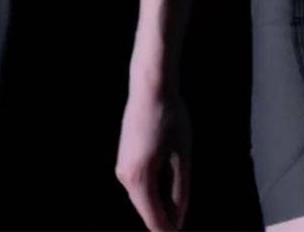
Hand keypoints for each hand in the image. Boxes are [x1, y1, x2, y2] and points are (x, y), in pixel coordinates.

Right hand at [115, 82, 191, 230]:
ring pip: (144, 197)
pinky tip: (170, 178)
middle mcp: (124, 177)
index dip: (169, 231)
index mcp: (139, 179)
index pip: (155, 220)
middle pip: (148, 210)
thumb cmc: (170, 118)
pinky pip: (140, 184)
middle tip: (182, 222)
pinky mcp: (124, 159)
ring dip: (162, 202)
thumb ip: (180, 192)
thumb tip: (177, 221)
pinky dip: (155, 188)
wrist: (150, 87)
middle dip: (166, 219)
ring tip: (180, 198)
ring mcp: (121, 168)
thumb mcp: (182, 157)